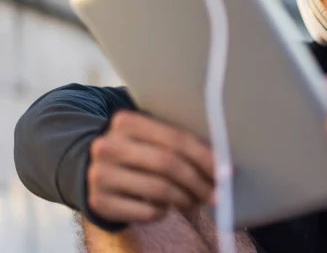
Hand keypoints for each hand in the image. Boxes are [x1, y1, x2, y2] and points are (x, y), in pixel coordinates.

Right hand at [87, 110, 214, 223]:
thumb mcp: (151, 136)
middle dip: (199, 181)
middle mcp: (108, 145)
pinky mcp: (99, 202)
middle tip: (216, 194)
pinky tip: (167, 207)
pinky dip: (164, 212)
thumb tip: (222, 164)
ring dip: (185, 198)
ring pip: (159, 191)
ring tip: (194, 200)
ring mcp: (99, 175)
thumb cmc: (137, 151)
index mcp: (126, 121)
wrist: (91, 169)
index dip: (205, 156)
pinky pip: (146, 212)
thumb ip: (179, 142)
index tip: (226, 171)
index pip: (176, 139)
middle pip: (168, 165)